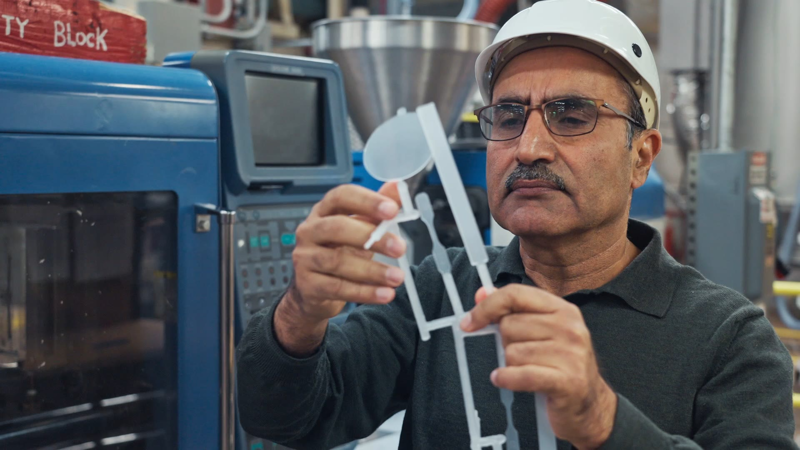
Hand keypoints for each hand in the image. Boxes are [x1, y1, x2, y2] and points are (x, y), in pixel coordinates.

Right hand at [275, 183, 407, 355]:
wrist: (314, 290)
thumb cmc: (339, 252)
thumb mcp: (359, 228)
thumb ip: (377, 210)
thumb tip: (397, 187)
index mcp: (324, 211)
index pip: (342, 196)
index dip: (367, 201)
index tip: (392, 210)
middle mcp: (309, 231)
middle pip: (337, 228)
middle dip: (373, 237)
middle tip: (400, 248)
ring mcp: (304, 258)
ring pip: (338, 261)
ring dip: (373, 270)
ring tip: (397, 277)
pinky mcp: (307, 284)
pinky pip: (337, 288)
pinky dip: (364, 292)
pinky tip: (384, 293)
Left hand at [461, 285, 616, 449]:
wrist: (591, 407)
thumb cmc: (561, 367)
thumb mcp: (541, 333)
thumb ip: (511, 310)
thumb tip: (481, 293)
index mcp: (562, 309)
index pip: (515, 294)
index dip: (486, 307)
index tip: (469, 322)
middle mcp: (570, 327)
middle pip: (510, 325)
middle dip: (506, 343)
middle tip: (523, 357)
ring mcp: (571, 354)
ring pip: (512, 351)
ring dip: (511, 365)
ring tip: (527, 371)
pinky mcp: (567, 381)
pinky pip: (520, 374)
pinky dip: (507, 379)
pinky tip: (504, 379)